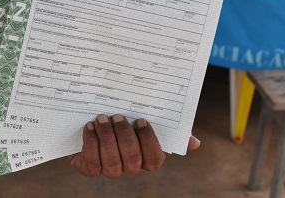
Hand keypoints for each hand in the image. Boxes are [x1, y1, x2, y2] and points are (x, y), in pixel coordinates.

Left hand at [68, 114, 199, 177]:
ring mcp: (110, 169)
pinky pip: (92, 163)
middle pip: (132, 161)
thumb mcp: (145, 119)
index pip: (155, 160)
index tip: (140, 120)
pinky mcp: (89, 168)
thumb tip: (194, 142)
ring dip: (107, 138)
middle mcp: (129, 166)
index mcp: (146, 156)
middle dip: (124, 136)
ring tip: (102, 119)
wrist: (91, 119)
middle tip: (118, 116)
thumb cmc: (124, 119)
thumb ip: (169, 129)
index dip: (148, 141)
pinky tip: (90, 126)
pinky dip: (91, 143)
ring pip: (112, 164)